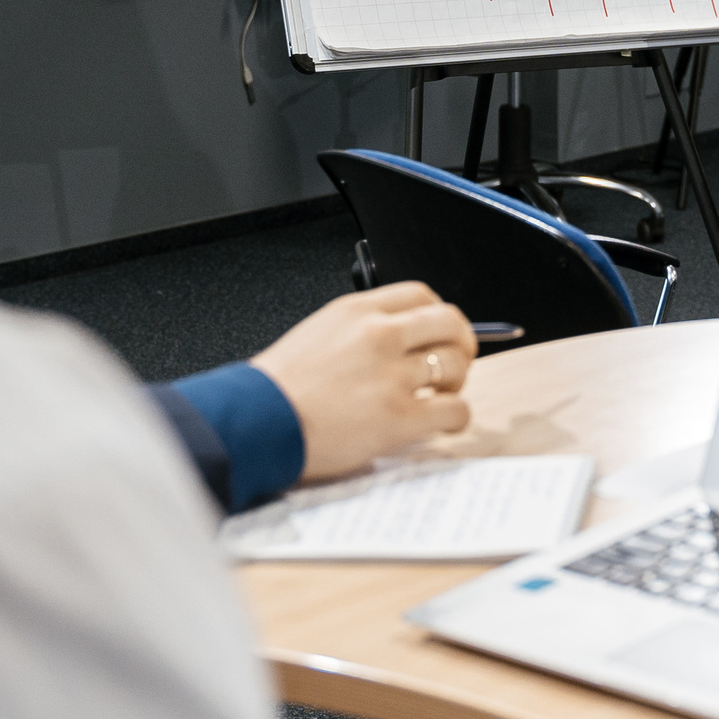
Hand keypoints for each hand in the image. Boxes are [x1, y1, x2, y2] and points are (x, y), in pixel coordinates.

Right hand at [246, 281, 476, 481]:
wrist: (256, 424)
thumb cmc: (277, 389)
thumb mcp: (317, 334)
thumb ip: (360, 330)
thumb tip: (400, 339)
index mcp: (357, 311)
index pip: (421, 295)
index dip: (440, 314)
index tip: (441, 331)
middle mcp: (379, 335)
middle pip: (450, 323)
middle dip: (462, 343)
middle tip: (456, 362)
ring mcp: (392, 375)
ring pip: (455, 365)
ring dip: (457, 382)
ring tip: (442, 396)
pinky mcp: (400, 416)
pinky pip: (455, 410)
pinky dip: (458, 417)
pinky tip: (445, 424)